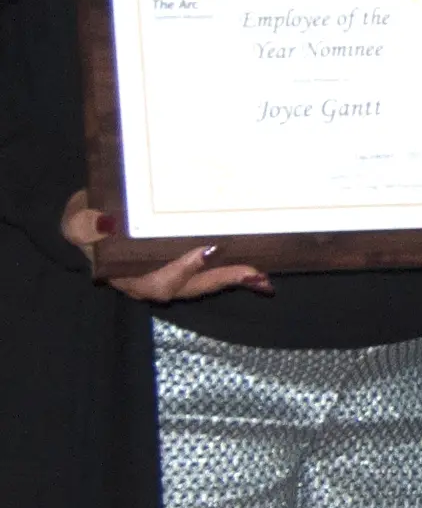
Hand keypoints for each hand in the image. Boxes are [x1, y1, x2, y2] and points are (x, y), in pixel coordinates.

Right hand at [60, 190, 267, 302]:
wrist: (93, 218)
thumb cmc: (86, 220)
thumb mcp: (76, 220)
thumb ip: (82, 225)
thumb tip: (106, 223)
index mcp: (125, 273)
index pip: (154, 282)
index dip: (180, 271)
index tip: (205, 251)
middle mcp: (149, 281)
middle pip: (187, 288)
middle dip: (219, 280)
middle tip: (250, 270)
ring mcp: (167, 276)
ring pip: (201, 285)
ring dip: (232, 280)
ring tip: (260, 276)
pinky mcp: (184, 267)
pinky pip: (208, 275)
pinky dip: (232, 274)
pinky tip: (258, 274)